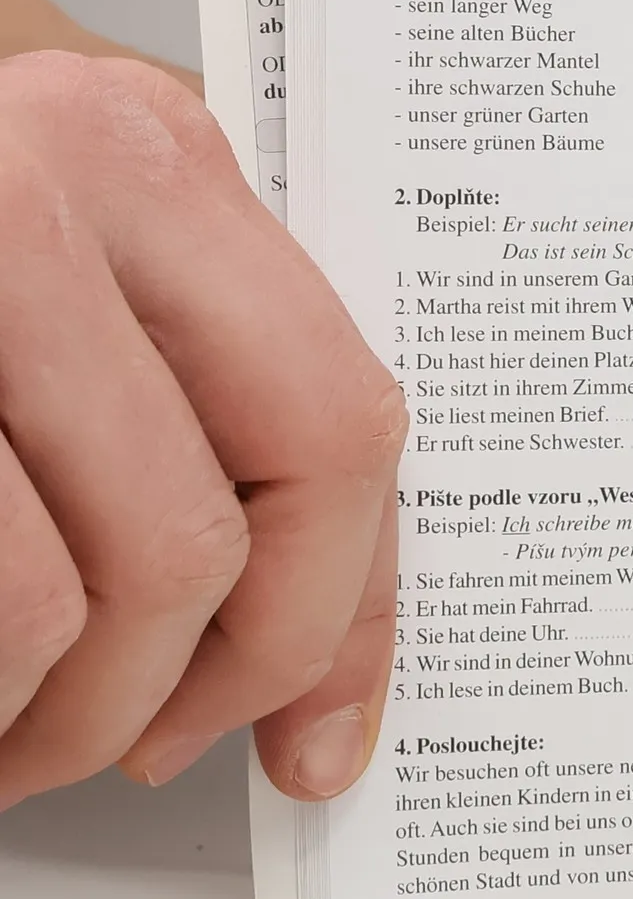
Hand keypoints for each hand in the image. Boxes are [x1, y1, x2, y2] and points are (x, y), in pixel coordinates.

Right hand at [0, 51, 405, 808]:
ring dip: (44, 714)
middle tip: (129, 742)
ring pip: (56, 599)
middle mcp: (32, 184)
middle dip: (170, 691)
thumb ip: (209, 432)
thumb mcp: (81, 284)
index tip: (305, 729)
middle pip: (191, 539)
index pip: (335, 429)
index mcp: (147, 156)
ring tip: (12, 721)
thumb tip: (319, 696)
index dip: (331, 621)